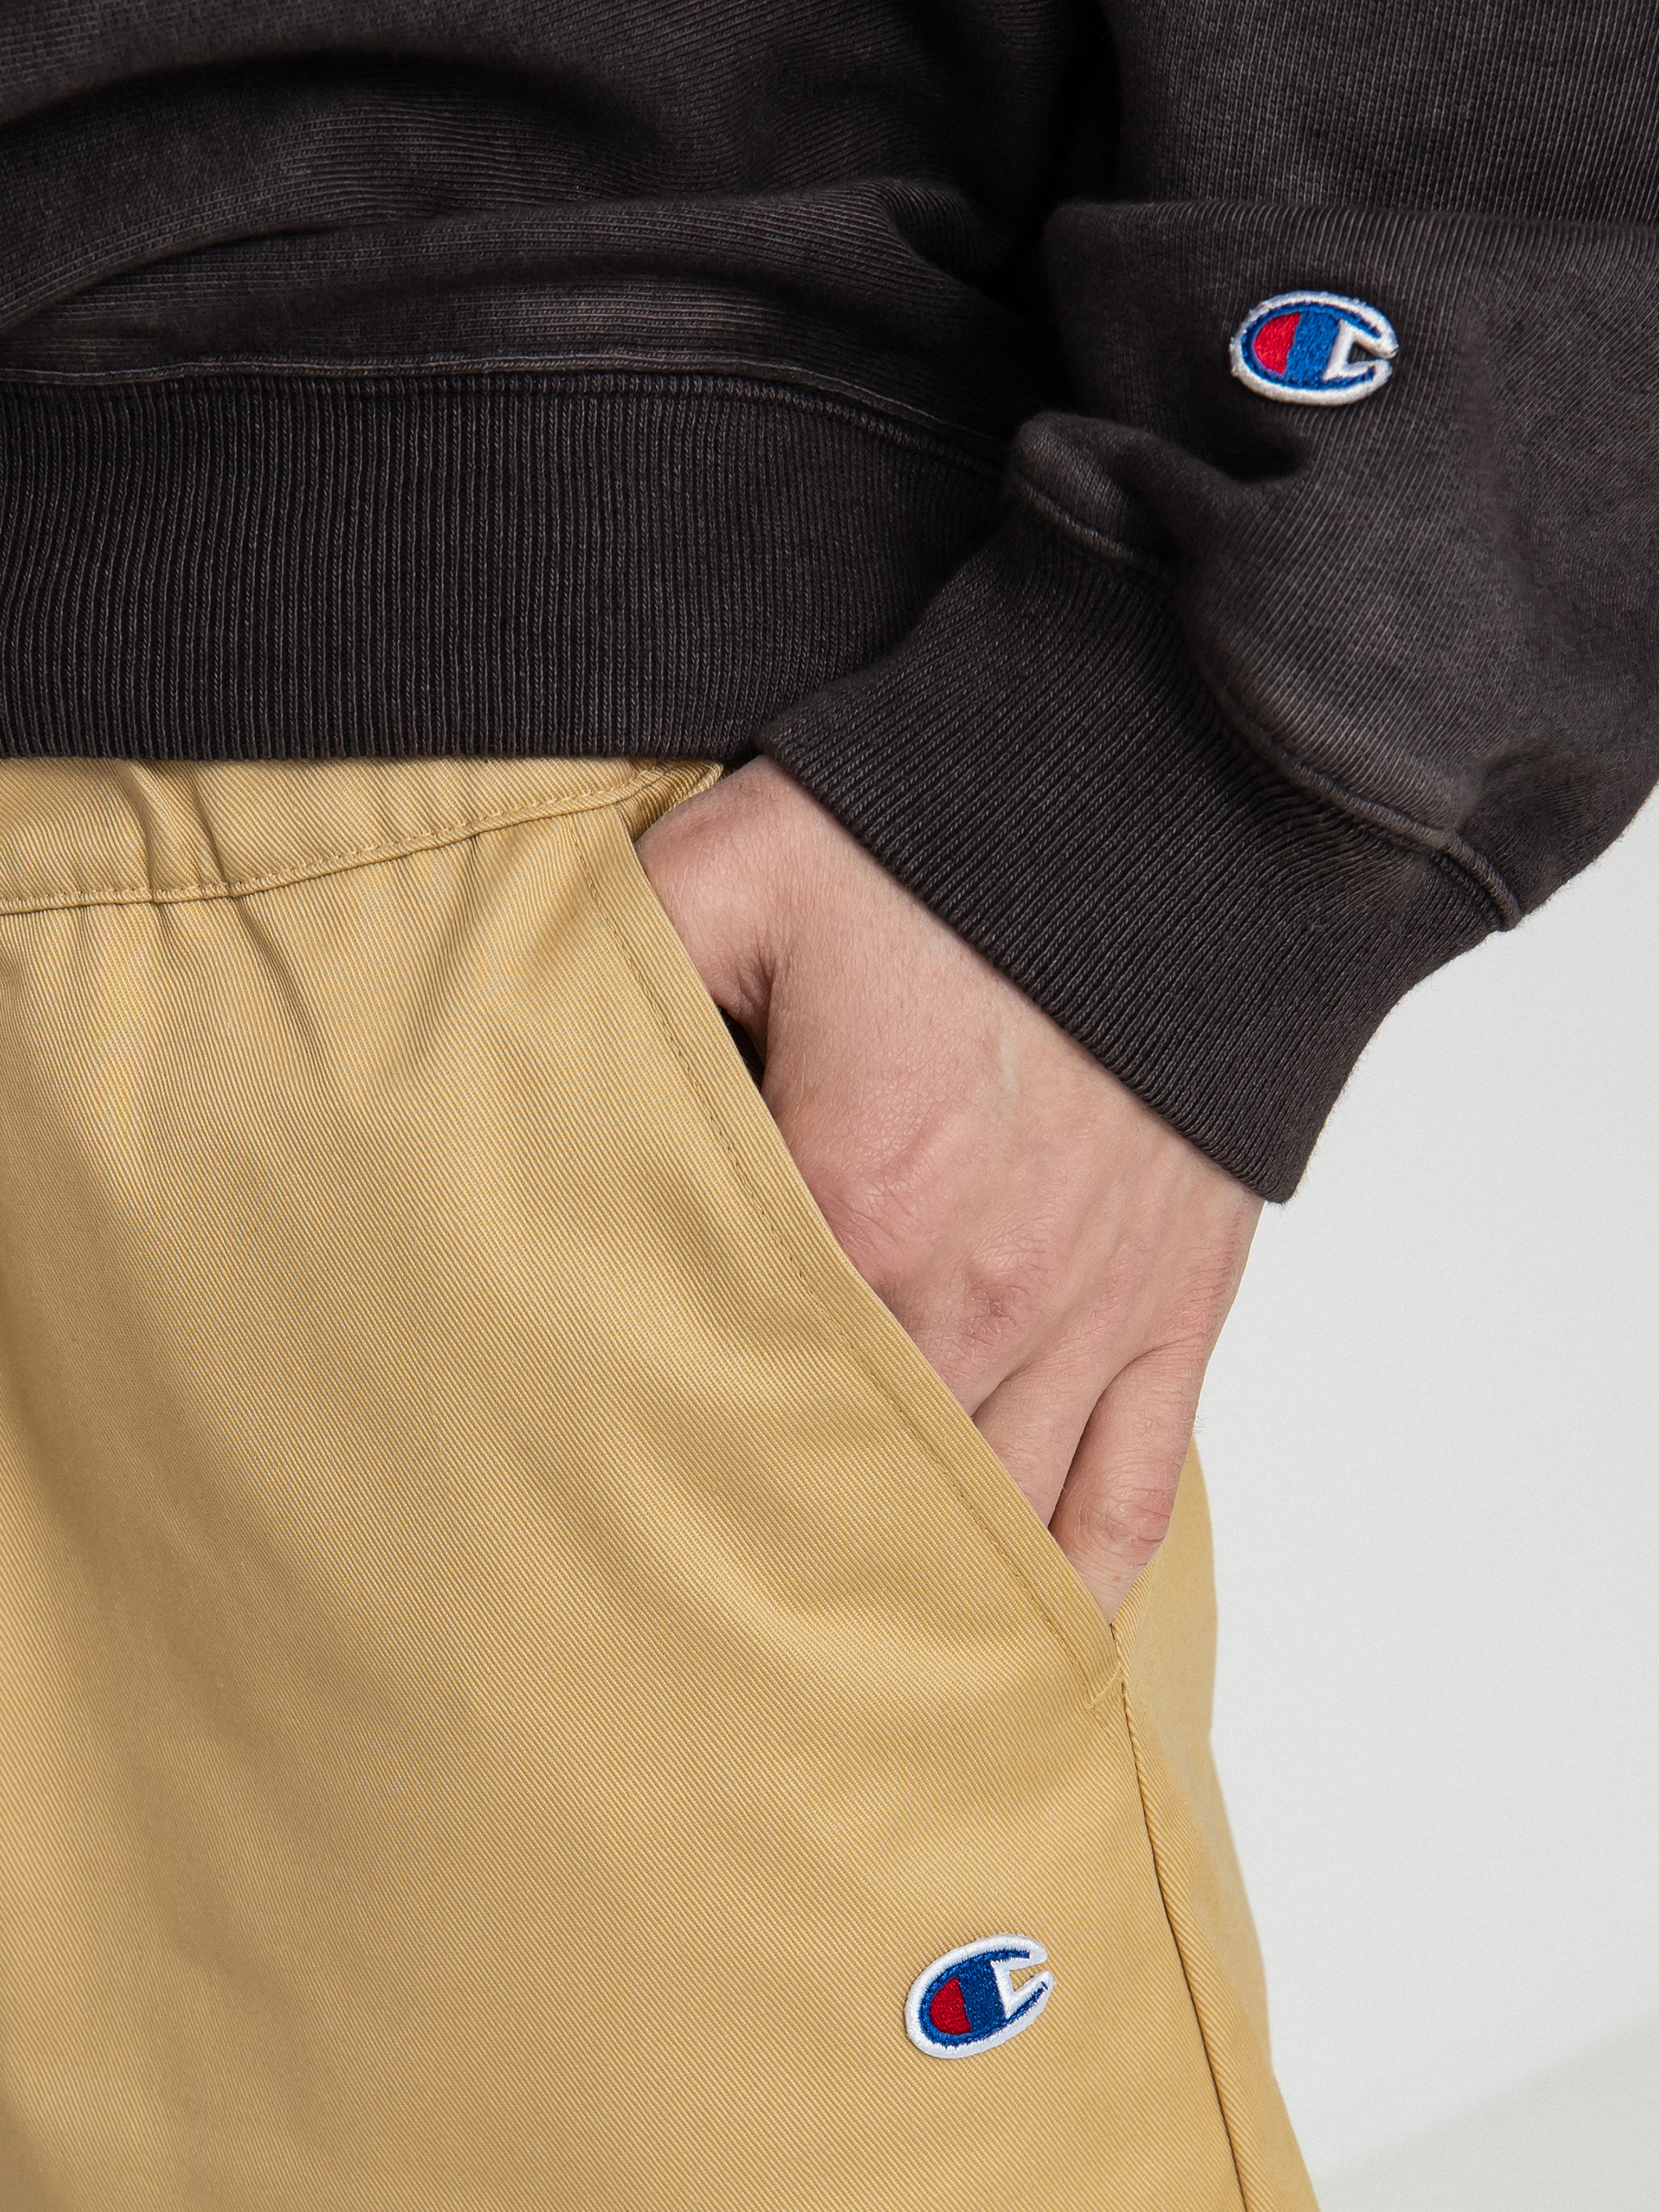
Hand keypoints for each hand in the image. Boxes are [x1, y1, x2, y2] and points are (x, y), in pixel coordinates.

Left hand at [636, 759, 1260, 1618]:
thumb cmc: (959, 837)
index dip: (663, 1461)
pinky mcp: (1175, 1304)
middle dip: (776, 1553)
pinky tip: (1025, 1627)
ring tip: (838, 1675)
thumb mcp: (738, 863)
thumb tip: (547, 1053)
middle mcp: (978, 1296)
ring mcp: (1090, 1315)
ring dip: (915, 1588)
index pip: (732, 1385)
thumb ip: (627, 962)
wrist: (1182, 808)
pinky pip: (1133, 1484)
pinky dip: (1080, 1571)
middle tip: (694, 1646)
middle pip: (860, 1480)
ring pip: (991, 1512)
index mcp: (854, 1204)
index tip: (599, 1524)